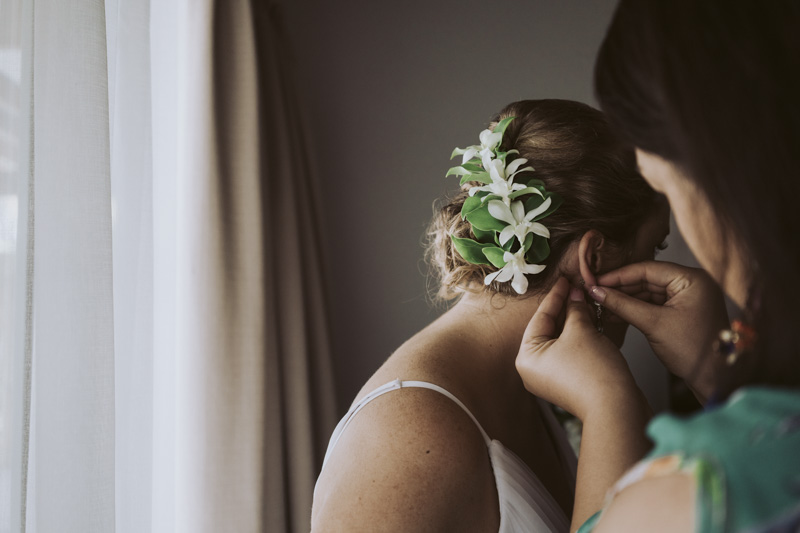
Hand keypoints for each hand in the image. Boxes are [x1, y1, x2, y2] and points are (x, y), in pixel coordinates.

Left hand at [516, 277, 645, 421]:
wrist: (616, 408)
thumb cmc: (593, 372)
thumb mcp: (581, 331)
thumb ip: (575, 309)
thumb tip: (574, 293)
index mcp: (526, 357)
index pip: (540, 317)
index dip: (556, 295)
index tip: (565, 279)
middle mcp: (533, 370)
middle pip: (549, 328)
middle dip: (566, 308)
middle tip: (578, 288)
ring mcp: (551, 378)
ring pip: (562, 340)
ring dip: (576, 321)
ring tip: (587, 301)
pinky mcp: (569, 382)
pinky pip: (571, 352)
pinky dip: (581, 337)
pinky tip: (592, 321)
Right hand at [590, 261, 728, 401]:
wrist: (715, 379)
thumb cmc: (694, 351)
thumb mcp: (654, 324)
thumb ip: (623, 305)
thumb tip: (597, 292)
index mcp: (692, 279)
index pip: (647, 268)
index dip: (618, 276)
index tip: (596, 281)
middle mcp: (692, 283)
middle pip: (647, 279)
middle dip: (620, 288)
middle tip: (595, 294)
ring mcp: (688, 297)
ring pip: (648, 292)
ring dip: (625, 300)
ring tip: (602, 307)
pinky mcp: (682, 310)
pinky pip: (654, 303)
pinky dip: (635, 309)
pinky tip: (616, 314)